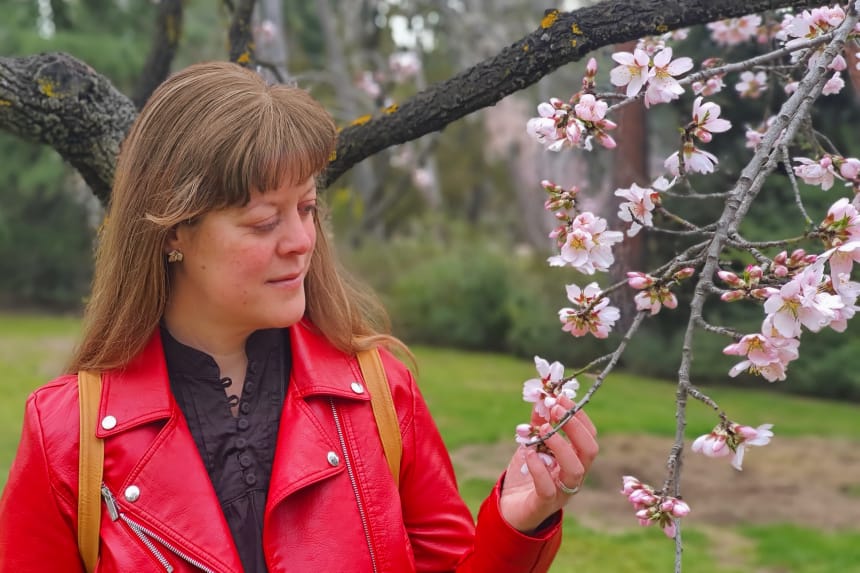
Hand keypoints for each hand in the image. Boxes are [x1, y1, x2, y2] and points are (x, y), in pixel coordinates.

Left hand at [498, 396, 598, 532]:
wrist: (509, 509)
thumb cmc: (525, 475)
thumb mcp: (532, 444)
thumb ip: (538, 424)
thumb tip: (541, 397)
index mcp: (575, 459)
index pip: (589, 435)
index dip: (578, 415)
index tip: (560, 398)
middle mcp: (574, 475)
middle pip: (589, 450)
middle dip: (574, 426)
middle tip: (555, 409)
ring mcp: (562, 492)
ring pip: (575, 470)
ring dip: (561, 445)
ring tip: (545, 429)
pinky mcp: (544, 505)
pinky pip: (548, 489)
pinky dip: (540, 469)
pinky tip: (529, 453)